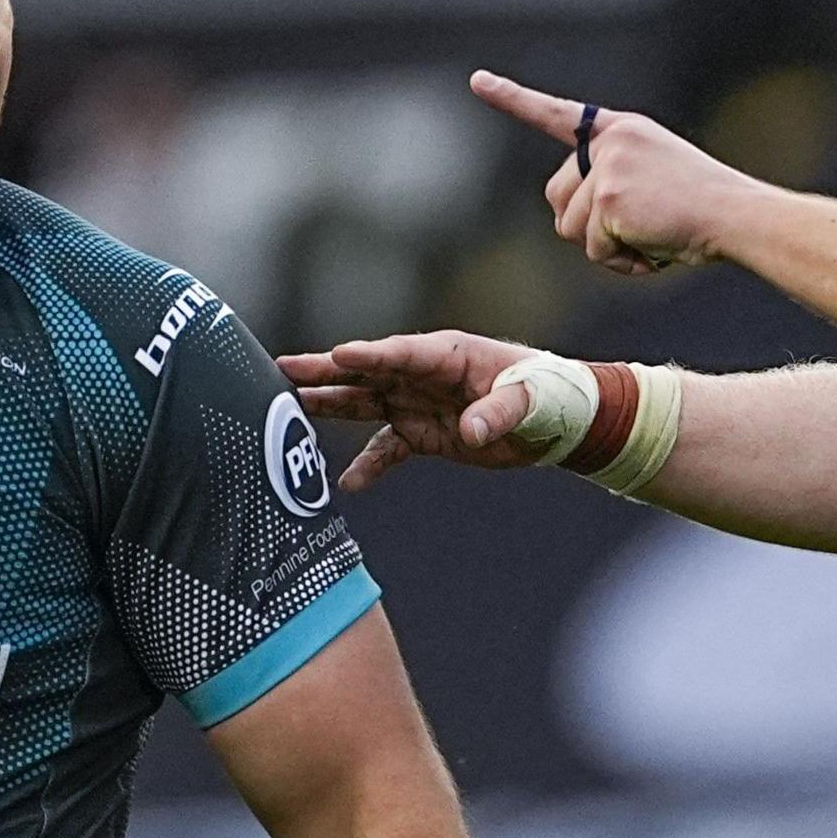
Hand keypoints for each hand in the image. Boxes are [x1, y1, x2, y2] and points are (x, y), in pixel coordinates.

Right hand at [283, 330, 549, 490]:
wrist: (555, 421)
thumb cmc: (545, 394)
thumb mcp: (528, 399)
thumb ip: (498, 412)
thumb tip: (471, 431)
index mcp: (448, 354)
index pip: (402, 353)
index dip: (370, 355)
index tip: (337, 354)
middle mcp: (424, 375)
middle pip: (367, 372)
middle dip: (326, 371)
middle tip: (281, 368)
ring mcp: (418, 403)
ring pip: (364, 403)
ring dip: (329, 407)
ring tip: (288, 409)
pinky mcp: (422, 433)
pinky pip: (386, 448)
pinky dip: (368, 464)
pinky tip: (347, 484)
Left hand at [472, 71, 775, 276]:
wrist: (738, 215)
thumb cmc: (706, 208)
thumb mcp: (657, 177)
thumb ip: (612, 182)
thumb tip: (569, 221)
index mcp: (621, 130)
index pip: (557, 114)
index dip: (513, 99)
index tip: (477, 82)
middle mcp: (609, 143)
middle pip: (557, 196)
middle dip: (584, 225)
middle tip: (635, 229)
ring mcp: (607, 170)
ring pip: (572, 229)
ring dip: (607, 248)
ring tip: (654, 237)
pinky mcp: (608, 201)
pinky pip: (595, 252)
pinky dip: (623, 263)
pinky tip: (656, 249)